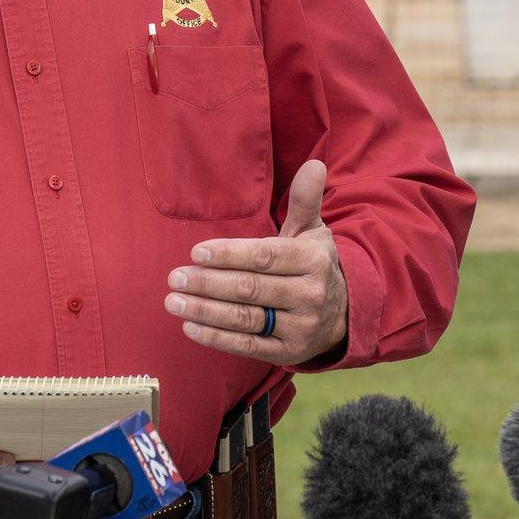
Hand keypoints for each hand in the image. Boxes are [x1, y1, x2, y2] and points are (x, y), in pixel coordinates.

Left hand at [165, 159, 347, 365]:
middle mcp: (310, 295)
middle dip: (208, 283)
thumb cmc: (314, 264)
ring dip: (205, 311)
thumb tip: (314, 165)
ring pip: (245, 318)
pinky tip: (190, 326)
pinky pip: (247, 346)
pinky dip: (216, 337)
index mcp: (313, 260)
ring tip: (174, 301)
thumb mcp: (314, 231)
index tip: (197, 252)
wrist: (344, 312)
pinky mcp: (290, 352)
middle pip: (251, 288)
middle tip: (175, 277)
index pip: (265, 256)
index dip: (229, 254)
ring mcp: (300, 327)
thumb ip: (304, 200)